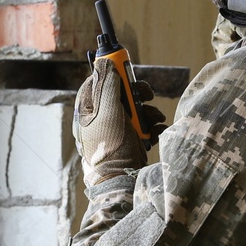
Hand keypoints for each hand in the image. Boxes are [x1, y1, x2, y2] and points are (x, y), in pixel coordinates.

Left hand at [73, 56, 166, 187]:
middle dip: (137, 94)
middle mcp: (101, 120)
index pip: (97, 83)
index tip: (125, 67)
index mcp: (88, 112)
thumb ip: (107, 86)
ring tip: (156, 119)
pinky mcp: (130, 142)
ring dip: (149, 112)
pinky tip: (157, 131)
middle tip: (148, 95)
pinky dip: (153, 127)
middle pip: (120, 95)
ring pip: (135, 110)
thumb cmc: (111, 148)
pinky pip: (143, 127)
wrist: (121, 181)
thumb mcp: (108, 112)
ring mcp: (116, 132)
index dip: (112, 73)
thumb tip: (103, 64)